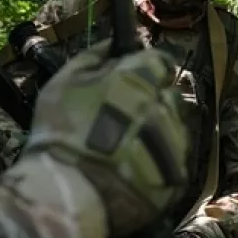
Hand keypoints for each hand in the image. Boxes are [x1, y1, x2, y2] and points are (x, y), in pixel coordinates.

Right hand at [25, 42, 189, 237]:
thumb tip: (111, 43)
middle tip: (122, 120)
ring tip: (124, 150)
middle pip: (169, 96)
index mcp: (140, 79)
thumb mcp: (63, 83)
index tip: (131, 81)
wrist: (67, 194)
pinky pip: (173, 162)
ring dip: (157, 134)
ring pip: (174, 129)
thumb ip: (91, 58)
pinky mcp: (176, 176)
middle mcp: (165, 106)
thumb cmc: (60, 132)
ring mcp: (175, 143)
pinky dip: (157, 163)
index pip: (160, 61)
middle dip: (152, 102)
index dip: (146, 69)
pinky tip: (132, 171)